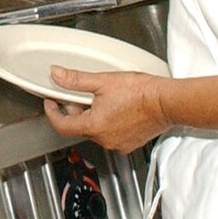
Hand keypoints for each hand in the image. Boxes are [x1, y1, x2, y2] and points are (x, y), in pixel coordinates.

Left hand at [42, 67, 170, 152]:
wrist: (167, 103)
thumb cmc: (141, 93)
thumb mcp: (103, 81)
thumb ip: (76, 79)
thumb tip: (57, 74)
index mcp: (94, 126)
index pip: (62, 125)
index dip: (52, 113)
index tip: (50, 102)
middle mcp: (104, 139)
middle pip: (79, 126)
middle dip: (74, 110)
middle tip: (78, 93)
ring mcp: (117, 143)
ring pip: (95, 130)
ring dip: (91, 116)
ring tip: (100, 98)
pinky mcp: (129, 143)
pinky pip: (110, 134)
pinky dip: (106, 122)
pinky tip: (115, 108)